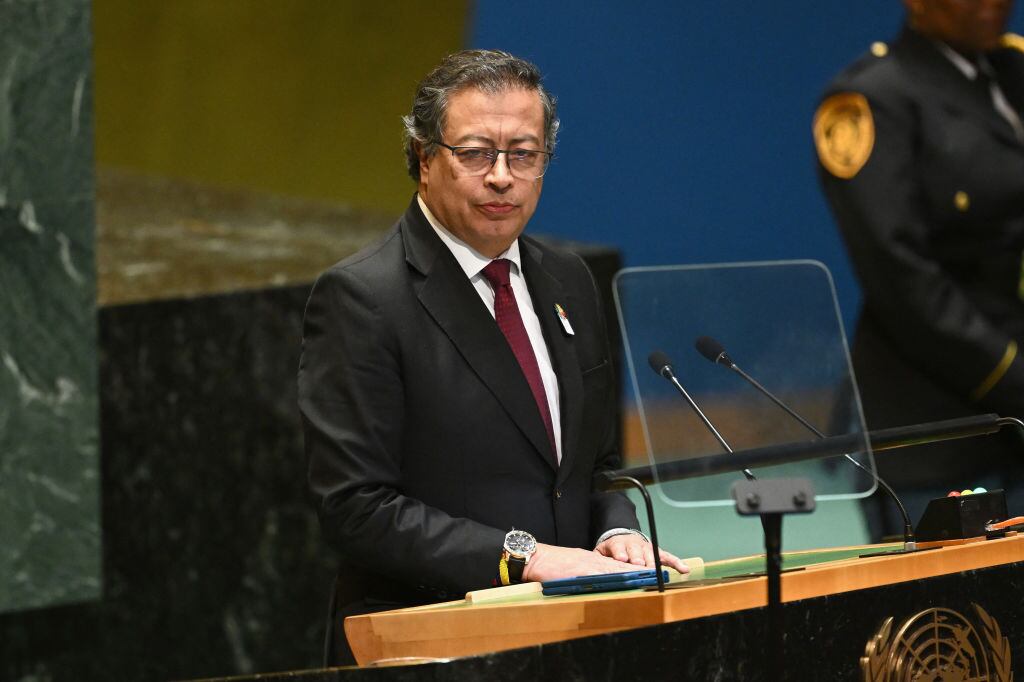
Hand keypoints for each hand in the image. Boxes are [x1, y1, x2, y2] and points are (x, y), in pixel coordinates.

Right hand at [521, 543, 637, 581]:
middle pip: (620, 565)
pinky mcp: (581, 571)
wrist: (537, 557)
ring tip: (646, 578)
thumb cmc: (552, 562)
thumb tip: (597, 579)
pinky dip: (613, 579)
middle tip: (656, 574)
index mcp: (593, 559)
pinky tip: (622, 581)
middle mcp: (594, 561)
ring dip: (631, 574)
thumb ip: (587, 570)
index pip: (617, 564)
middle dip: (638, 570)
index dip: (633, 568)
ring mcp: (588, 565)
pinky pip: (600, 575)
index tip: (647, 572)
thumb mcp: (574, 563)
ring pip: (614, 569)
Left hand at [594, 533, 689, 573]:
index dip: (621, 553)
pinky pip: (668, 557)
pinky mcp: (656, 551)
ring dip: (654, 563)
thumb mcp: (601, 552)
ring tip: (659, 572)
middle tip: (640, 565)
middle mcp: (633, 544)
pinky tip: (684, 569)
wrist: (622, 535)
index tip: (623, 559)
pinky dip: (676, 563)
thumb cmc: (612, 549)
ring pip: (652, 554)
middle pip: (637, 551)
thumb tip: (591, 570)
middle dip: (638, 558)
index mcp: (618, 544)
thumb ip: (598, 559)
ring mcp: (646, 547)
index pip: (618, 547)